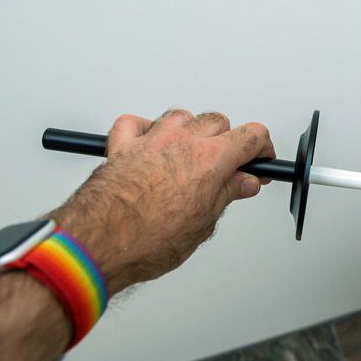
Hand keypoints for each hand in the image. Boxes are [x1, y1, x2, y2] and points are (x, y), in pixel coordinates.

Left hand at [49, 110, 275, 295]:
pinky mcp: (121, 147)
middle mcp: (181, 142)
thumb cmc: (146, 240)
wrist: (98, 244)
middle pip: (218, 121)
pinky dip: (145, 129)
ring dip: (191, 131)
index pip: (251, 135)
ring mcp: (150, 141)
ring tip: (192, 155)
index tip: (262, 158)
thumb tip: (243, 183)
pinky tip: (150, 144)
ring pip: (181, 116)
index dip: (262, 147)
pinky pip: (135, 123)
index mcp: (209, 160)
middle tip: (230, 166)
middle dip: (229, 140)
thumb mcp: (203, 223)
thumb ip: (227, 194)